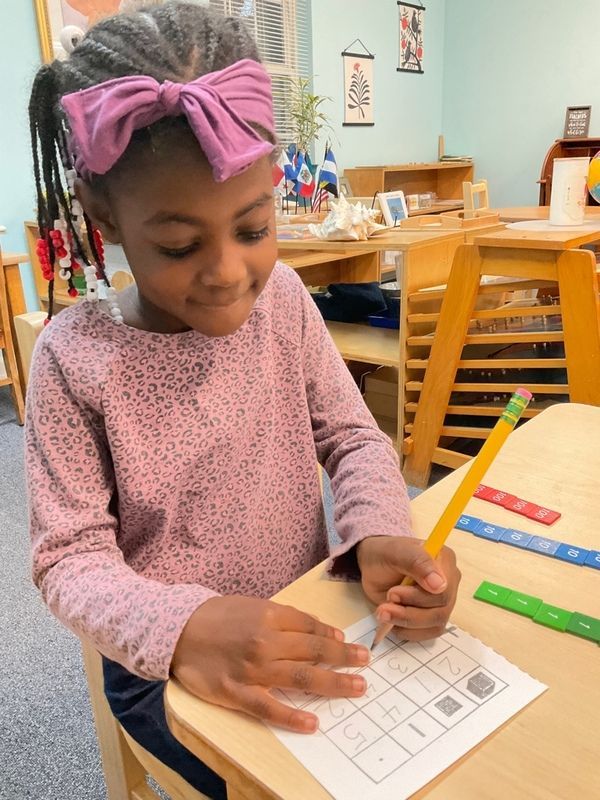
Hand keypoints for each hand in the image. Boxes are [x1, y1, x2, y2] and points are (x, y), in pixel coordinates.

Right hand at [171, 596, 370, 732]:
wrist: (177, 631)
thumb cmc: (217, 616)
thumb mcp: (252, 605)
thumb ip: (285, 617)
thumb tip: (320, 631)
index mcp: (269, 616)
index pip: (311, 627)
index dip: (332, 637)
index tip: (348, 644)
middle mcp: (265, 642)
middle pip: (313, 651)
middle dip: (344, 658)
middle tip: (366, 662)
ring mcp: (252, 669)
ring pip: (301, 678)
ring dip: (333, 683)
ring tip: (356, 687)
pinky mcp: (236, 693)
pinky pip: (269, 708)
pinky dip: (291, 716)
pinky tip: (312, 722)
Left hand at [357, 536, 460, 639]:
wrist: (374, 566)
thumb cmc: (386, 555)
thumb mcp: (396, 551)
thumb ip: (418, 562)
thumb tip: (440, 585)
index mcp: (445, 561)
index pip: (445, 588)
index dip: (421, 596)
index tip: (395, 593)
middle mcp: (448, 583)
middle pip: (441, 610)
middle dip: (409, 611)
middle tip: (387, 600)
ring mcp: (441, 603)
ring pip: (434, 624)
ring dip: (406, 622)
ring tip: (383, 611)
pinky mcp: (431, 618)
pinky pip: (427, 633)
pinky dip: (407, 631)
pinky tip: (391, 620)